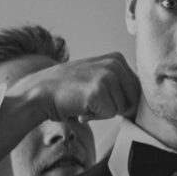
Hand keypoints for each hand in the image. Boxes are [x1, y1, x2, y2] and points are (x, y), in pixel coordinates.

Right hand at [10, 52, 140, 124]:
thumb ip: (116, 83)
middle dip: (115, 107)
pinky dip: (94, 117)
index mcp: (116, 58)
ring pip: (122, 108)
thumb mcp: (95, 76)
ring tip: (83, 103)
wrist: (39, 93)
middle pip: (133, 98)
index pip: (137, 88)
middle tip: (91, 102)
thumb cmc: (65, 90)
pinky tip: (80, 108)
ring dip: (102, 113)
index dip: (122, 101)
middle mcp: (114, 64)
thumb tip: (137, 104)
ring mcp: (107, 76)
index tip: (101, 100)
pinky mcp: (99, 91)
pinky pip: (109, 114)